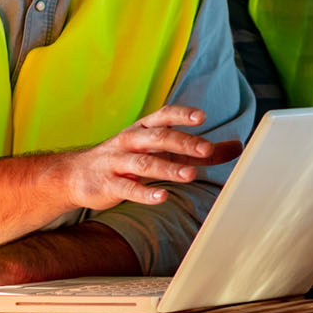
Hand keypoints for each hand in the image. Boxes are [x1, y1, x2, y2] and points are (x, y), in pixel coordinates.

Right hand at [51, 104, 243, 211]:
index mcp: (143, 129)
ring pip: (144, 163)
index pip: (163, 116)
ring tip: (190, 175)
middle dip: (182, 142)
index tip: (201, 117)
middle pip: (157, 138)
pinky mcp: (108, 185)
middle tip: (206, 149)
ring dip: (167, 168)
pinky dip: (145, 192)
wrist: (75, 175)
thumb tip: (237, 146)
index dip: (181, 115)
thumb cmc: (127, 159)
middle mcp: (130, 141)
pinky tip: (162, 197)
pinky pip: (127, 188)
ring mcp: (117, 162)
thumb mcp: (161, 150)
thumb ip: (197, 151)